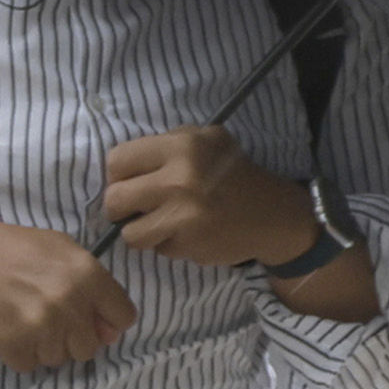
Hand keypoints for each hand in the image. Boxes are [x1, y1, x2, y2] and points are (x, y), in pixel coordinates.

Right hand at [0, 214, 136, 372]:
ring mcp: (42, 328)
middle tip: (46, 316)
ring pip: (60, 359)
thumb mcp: (61, 249)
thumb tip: (110, 331)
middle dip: (72, 337)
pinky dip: (20, 352)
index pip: (124, 318)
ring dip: (44, 345)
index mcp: (87, 275)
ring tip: (23, 318)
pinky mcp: (16, 347)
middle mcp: (69, 304)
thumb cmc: (13, 249)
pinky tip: (9, 327)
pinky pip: (31, 366)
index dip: (107, 320)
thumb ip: (94, 285)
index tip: (89, 317)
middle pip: (90, 347)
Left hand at [102, 127, 316, 268]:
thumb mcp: (206, 140)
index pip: (116, 161)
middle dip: (121, 208)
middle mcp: (179, 179)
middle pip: (114, 199)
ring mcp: (183, 216)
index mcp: (181, 146)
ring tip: (161, 223)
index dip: (117, 175)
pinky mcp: (189, 244)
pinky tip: (188, 233)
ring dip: (141, 232)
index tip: (129, 182)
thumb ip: (164, 146)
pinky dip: (167, 244)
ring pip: (129, 233)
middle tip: (137, 208)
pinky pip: (157, 249)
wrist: (273, 215)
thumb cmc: (233, 173)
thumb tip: (119, 168)